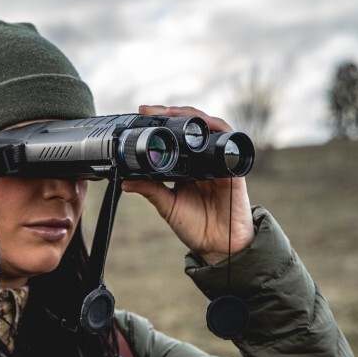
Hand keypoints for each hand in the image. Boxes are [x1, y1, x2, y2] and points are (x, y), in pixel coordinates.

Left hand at [121, 105, 254, 264]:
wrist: (218, 246)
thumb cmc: (195, 226)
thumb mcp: (167, 205)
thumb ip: (151, 190)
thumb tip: (125, 180)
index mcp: (186, 165)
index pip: (174, 136)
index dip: (160, 123)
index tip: (140, 115)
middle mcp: (202, 159)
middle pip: (190, 125)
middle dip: (171, 112)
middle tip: (148, 110)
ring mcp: (218, 160)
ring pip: (208, 126)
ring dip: (190, 114)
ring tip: (171, 112)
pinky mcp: (232, 166)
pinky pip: (229, 139)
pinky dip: (216, 127)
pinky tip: (203, 124)